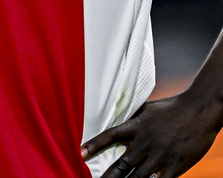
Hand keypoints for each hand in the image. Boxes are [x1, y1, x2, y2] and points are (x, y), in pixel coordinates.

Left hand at [81, 93, 220, 177]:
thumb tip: (117, 118)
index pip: (110, 135)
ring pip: (137, 177)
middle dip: (107, 176)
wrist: (199, 110)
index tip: (81, 153)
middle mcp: (145, 142)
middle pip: (121, 164)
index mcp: (137, 125)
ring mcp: (159, 156)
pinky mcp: (174, 166)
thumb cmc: (172, 108)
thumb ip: (132, 118)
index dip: (94, 144)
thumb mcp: (148, 108)